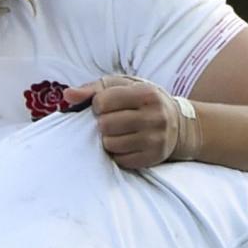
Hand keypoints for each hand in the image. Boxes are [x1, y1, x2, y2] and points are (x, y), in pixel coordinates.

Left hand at [65, 76, 191, 170]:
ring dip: (109, 139)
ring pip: (110, 144)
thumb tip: (67, 95)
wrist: (179, 124)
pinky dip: (118, 153)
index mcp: (146, 94)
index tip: (106, 106)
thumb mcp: (124, 87)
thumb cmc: (143, 102)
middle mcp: (154, 116)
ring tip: (120, 133)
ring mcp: (155, 139)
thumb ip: (93, 89)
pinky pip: (119, 160)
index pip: (103, 101)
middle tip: (113, 121)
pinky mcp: (152, 158)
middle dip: (103, 123)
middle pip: (105, 125)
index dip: (98, 105)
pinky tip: (127, 144)